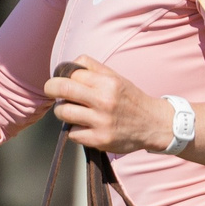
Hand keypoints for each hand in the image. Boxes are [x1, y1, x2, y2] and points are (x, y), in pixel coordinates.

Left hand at [45, 56, 174, 154]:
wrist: (153, 124)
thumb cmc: (129, 99)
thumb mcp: (116, 77)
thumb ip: (92, 67)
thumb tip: (68, 65)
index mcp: (108, 82)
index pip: (73, 73)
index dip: (62, 76)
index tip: (60, 81)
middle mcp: (104, 101)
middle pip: (63, 89)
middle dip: (51, 89)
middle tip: (51, 91)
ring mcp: (101, 121)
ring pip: (63, 112)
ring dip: (62, 111)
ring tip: (70, 111)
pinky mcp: (100, 140)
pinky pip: (72, 133)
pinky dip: (74, 130)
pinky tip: (84, 127)